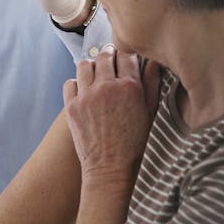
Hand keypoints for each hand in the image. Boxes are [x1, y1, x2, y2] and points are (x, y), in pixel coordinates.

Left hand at [62, 45, 160, 180]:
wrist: (112, 169)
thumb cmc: (136, 143)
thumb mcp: (151, 112)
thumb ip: (152, 83)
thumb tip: (152, 60)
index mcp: (130, 87)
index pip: (126, 55)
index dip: (127, 55)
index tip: (126, 59)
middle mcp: (106, 87)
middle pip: (104, 56)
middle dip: (109, 56)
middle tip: (112, 62)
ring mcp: (86, 97)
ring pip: (85, 65)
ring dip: (92, 67)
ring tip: (97, 75)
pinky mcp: (71, 107)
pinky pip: (70, 82)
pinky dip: (77, 84)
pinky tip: (85, 91)